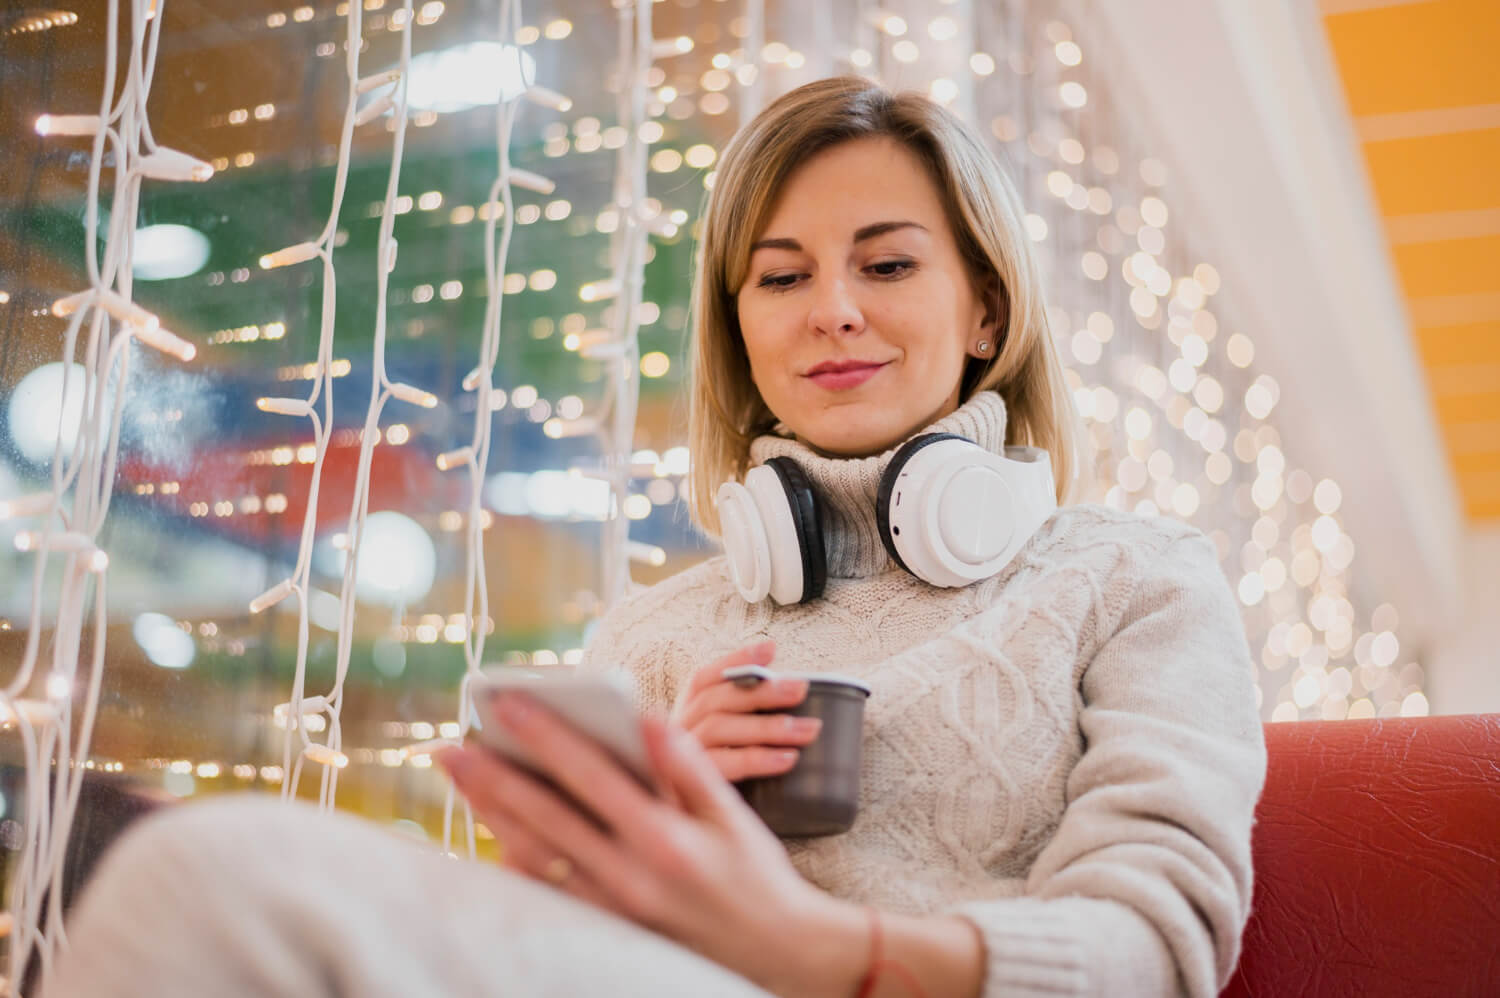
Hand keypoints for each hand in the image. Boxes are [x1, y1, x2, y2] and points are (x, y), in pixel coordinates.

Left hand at [436, 692, 864, 997]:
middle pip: (544, 817)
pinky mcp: (608, 928)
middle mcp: (629, 875)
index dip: (545, 735)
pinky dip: (515, 863)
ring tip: (461, 781)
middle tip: (449, 746)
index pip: (589, 775)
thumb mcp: (733, 812)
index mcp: (663, 837)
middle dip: (492, 777)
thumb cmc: (756, 874)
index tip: (507, 703)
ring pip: (535, 856)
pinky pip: (548, 893)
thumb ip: (686, 764)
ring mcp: (613, 908)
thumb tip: (643, 717)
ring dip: (492, 816)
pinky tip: (494, 835)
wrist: (776, 950)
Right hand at [671, 641, 822, 782]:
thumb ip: (742, 724)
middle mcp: (673, 732)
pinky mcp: (681, 788)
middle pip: (716, 700)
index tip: (771, 648)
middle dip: (761, 691)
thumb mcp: (722, 750)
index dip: (734, 660)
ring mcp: (673, 759)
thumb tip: (791, 693)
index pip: (703, 678)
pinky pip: (725, 766)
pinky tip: (788, 759)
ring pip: (720, 728)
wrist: (686, 843)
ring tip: (809, 729)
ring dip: (767, 725)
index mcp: (681, 716)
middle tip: (801, 688)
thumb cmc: (708, 791)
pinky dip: (758, 759)